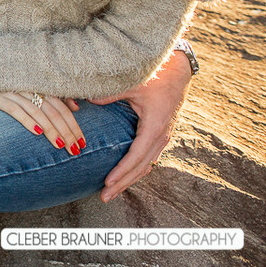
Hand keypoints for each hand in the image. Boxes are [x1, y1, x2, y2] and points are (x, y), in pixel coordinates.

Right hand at [0, 90, 84, 153]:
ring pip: (37, 111)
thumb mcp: (29, 90)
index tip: (83, 142)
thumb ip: (53, 97)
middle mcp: (26, 86)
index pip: (61, 107)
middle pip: (53, 110)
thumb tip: (75, 107)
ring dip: (51, 130)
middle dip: (66, 131)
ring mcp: (10, 90)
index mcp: (37, 84)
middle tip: (76, 149)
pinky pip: (14, 109)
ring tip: (61, 145)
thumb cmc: (4, 87)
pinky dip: (27, 121)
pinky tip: (37, 133)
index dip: (73, 124)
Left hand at [91, 50, 191, 201]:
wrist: (176, 70)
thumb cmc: (154, 75)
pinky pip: (148, 158)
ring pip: (145, 166)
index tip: (107, 182)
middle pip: (141, 167)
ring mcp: (162, 137)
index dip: (121, 171)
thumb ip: (111, 93)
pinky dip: (135, 170)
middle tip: (103, 196)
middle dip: (122, 183)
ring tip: (110, 192)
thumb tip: (89, 100)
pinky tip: (124, 177)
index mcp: (154, 126)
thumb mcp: (132, 83)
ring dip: (128, 180)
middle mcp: (160, 136)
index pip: (136, 156)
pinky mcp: (160, 135)